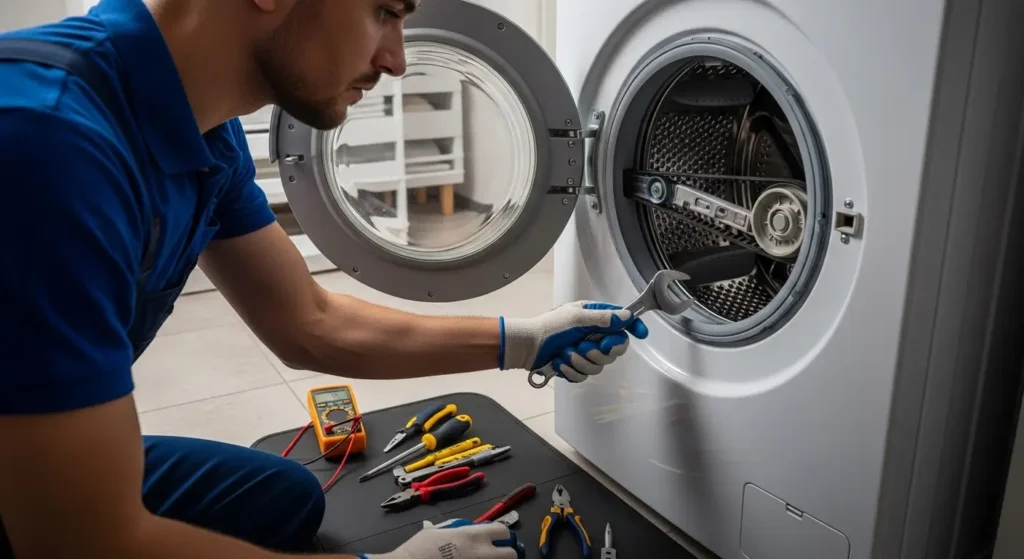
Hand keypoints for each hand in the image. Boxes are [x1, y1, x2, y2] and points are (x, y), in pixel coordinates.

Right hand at [358, 519, 520, 558]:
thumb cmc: (418, 551)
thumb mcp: (431, 533)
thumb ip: (445, 530)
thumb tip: (438, 528)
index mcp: (471, 536)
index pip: (502, 531)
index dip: (502, 535)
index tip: (497, 539)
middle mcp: (480, 553)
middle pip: (511, 554)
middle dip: (506, 554)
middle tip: (496, 556)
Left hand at [499, 301, 648, 381]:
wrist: (525, 347)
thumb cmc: (548, 328)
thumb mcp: (576, 318)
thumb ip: (602, 318)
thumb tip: (626, 316)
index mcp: (593, 317)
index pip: (621, 322)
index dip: (633, 327)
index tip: (641, 334)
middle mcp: (591, 334)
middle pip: (614, 348)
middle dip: (599, 351)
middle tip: (585, 347)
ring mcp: (584, 352)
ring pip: (600, 365)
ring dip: (581, 361)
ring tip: (565, 353)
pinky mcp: (575, 367)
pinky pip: (585, 376)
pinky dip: (572, 370)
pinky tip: (560, 363)